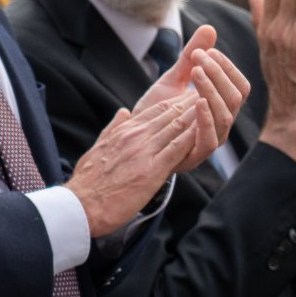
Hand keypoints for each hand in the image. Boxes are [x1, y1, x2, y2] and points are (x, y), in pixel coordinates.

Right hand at [65, 93, 203, 235]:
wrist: (81, 205)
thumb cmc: (88, 182)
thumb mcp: (98, 147)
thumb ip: (113, 129)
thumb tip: (123, 112)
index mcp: (123, 132)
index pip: (155, 111)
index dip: (175, 102)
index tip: (190, 95)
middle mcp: (135, 137)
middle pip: (169, 114)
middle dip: (191, 103)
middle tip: (211, 92)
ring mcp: (144, 152)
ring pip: (176, 127)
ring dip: (197, 115)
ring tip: (214, 104)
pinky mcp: (152, 170)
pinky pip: (177, 149)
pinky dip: (193, 137)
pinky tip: (205, 129)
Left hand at [131, 24, 249, 171]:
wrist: (132, 140)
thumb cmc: (156, 111)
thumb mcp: (174, 79)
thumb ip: (191, 57)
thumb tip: (210, 28)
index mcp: (220, 107)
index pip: (239, 86)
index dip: (227, 67)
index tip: (206, 51)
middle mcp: (220, 124)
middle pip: (237, 98)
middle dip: (219, 74)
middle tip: (199, 57)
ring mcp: (209, 141)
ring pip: (226, 116)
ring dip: (212, 90)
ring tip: (196, 71)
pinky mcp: (193, 156)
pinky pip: (210, 139)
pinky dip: (206, 118)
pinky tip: (196, 100)